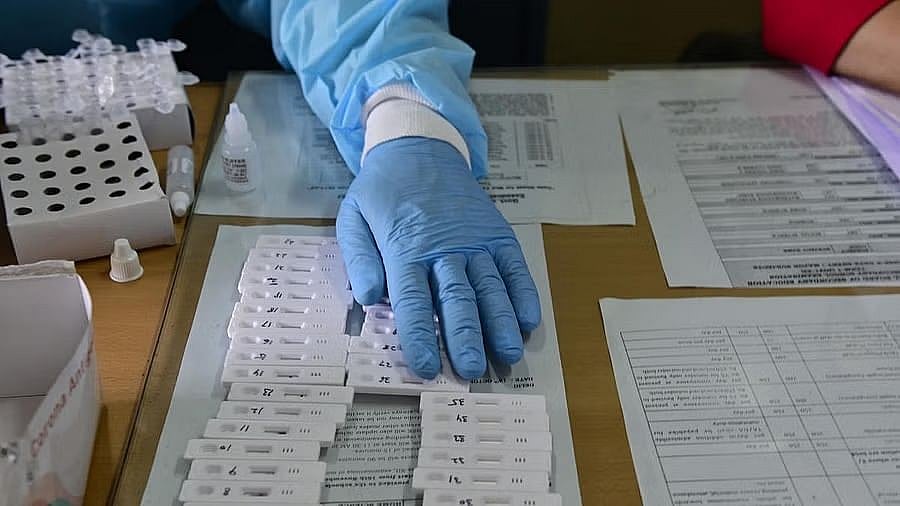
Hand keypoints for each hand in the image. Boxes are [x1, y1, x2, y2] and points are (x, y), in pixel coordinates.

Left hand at [337, 137, 540, 379]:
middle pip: (458, 298)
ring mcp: (475, 240)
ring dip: (501, 323)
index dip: (421, 335)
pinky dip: (524, 293)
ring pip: (491, 286)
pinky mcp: (497, 233)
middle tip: (472, 372)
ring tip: (508, 355)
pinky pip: (514, 266)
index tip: (428, 367)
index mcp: (406, 247)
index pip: (414, 299)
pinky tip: (530, 321)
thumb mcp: (353, 217)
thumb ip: (359, 258)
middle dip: (466, 338)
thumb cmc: (383, 192)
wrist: (420, 146)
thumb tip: (371, 297)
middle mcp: (445, 247)